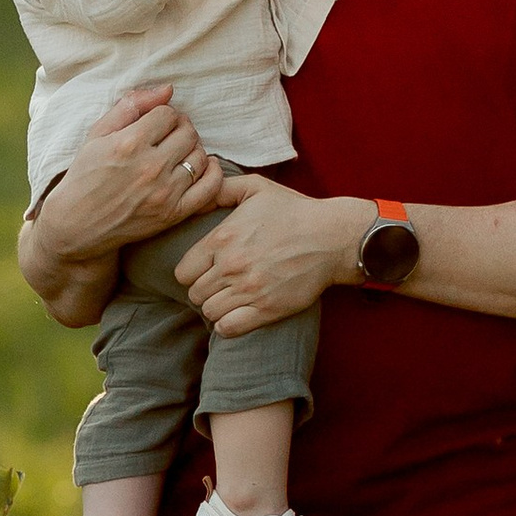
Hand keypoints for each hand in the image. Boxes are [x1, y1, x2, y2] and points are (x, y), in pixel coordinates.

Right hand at [48, 86, 226, 252]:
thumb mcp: (97, 134)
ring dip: (192, 150)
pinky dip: (213, 173)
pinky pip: (210, 187)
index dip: (163, 115)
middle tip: (169, 136)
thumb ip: (131, 106)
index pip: (168, 114)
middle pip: (188, 133)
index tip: (155, 124)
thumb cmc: (85, 176)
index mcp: (129, 143)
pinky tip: (203, 167)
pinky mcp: (173, 214)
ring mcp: (164, 192)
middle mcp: (150, 167)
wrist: (77, 225)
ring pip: (200, 156)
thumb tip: (168, 90)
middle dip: (180, 129)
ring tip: (177, 153)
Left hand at [177, 180, 369, 335]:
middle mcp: (231, 266)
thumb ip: (222, 189)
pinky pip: (228, 328)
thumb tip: (199, 195)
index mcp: (222, 239)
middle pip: (195, 294)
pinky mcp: (267, 309)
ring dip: (218, 307)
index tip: (207, 270)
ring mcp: (248, 290)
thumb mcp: (256, 188)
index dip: (193, 272)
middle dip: (205, 290)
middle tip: (221, 285)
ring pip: (210, 312)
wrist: (332, 237)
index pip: (183, 272)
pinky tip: (238, 314)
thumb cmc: (294, 211)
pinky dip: (228, 324)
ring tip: (231, 298)